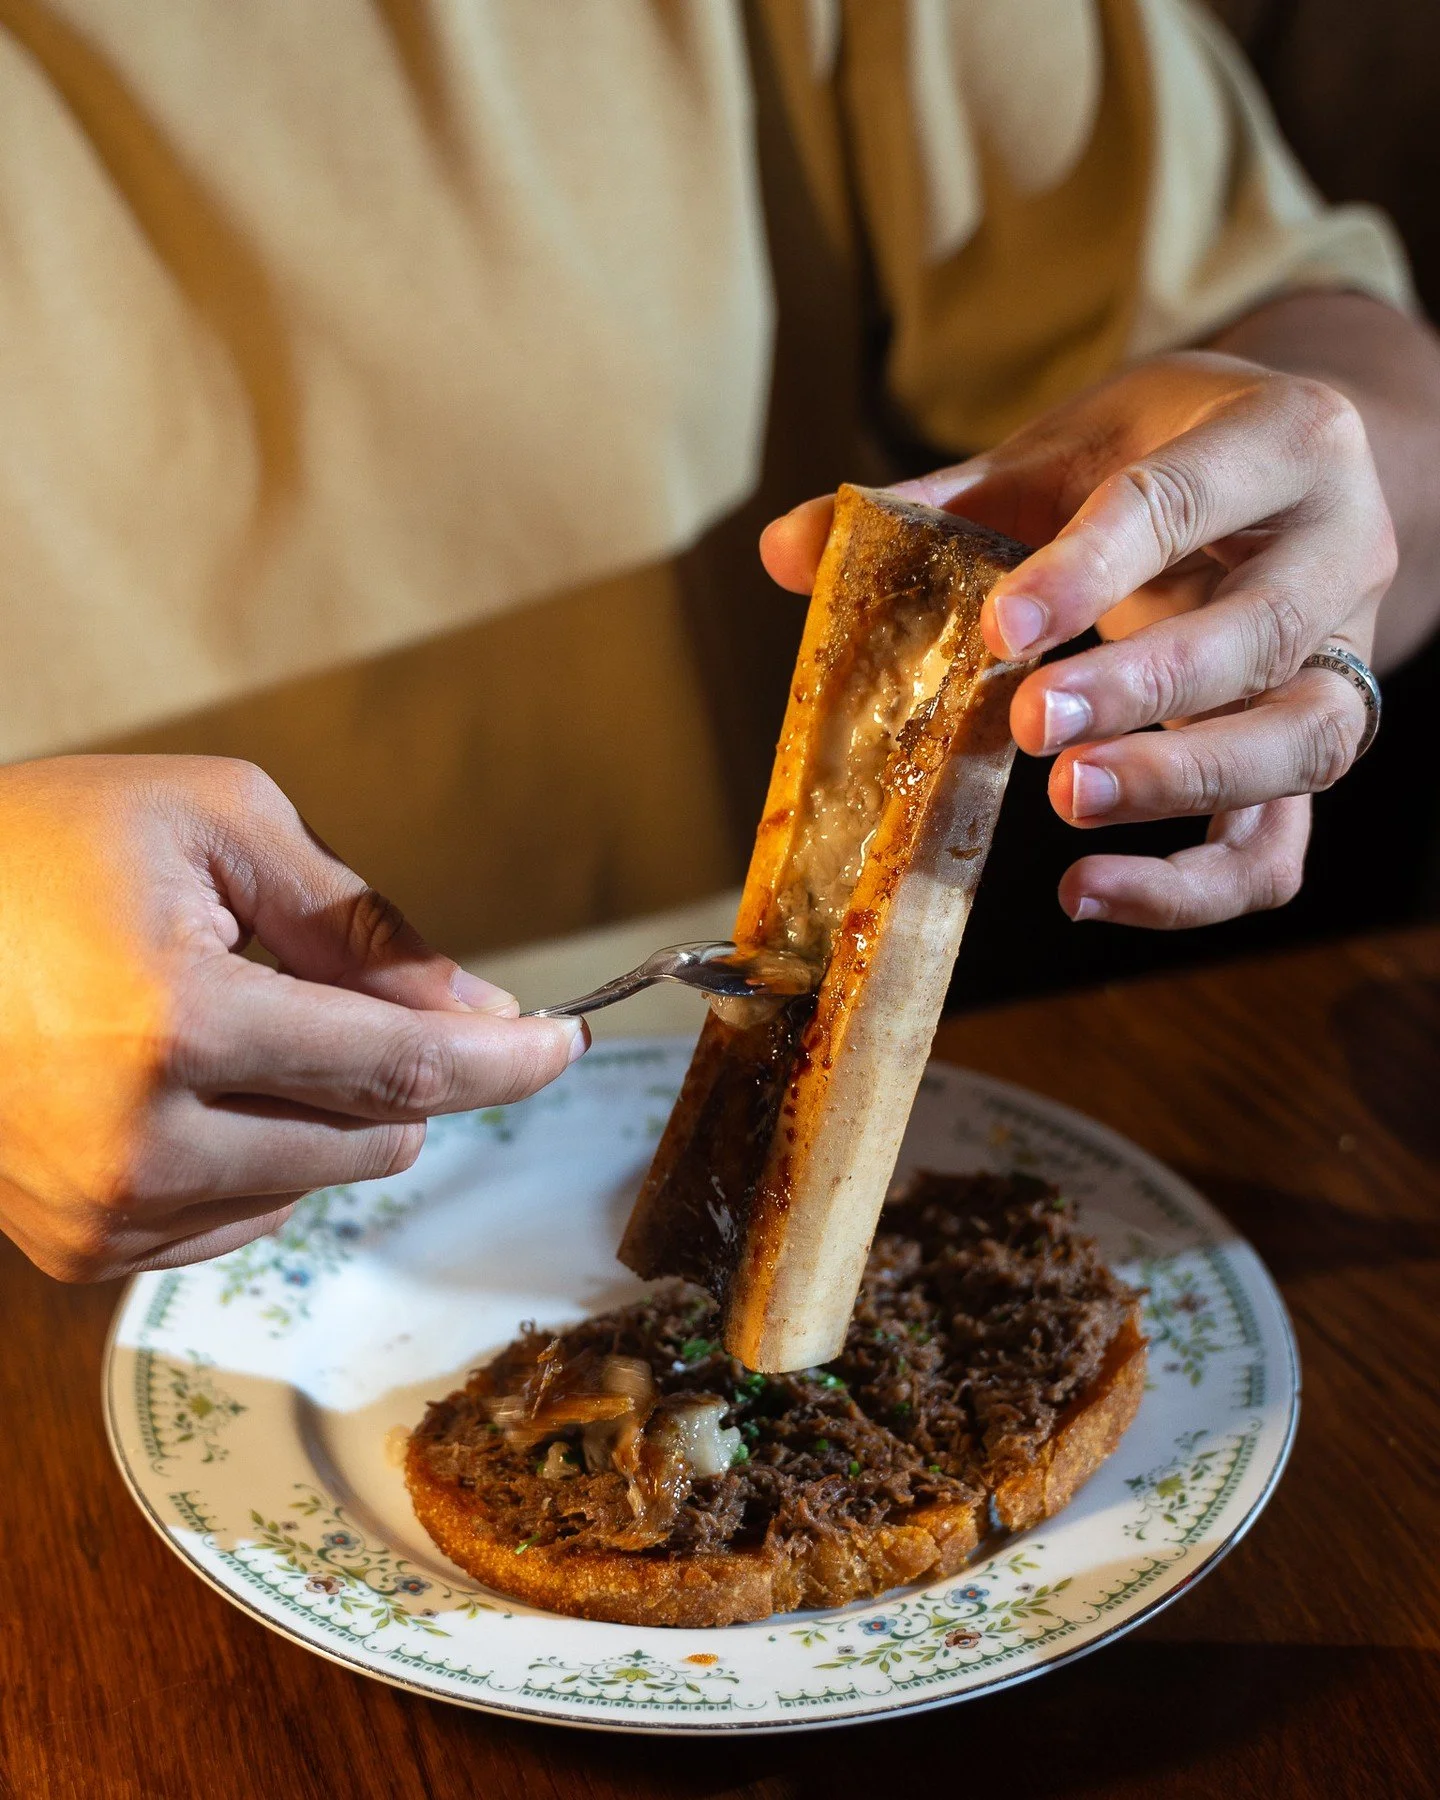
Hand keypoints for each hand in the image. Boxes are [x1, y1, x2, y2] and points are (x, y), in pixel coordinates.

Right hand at [0, 756, 585, 1280]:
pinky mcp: (77, 1246)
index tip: (564, 1046)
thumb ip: (361, 926)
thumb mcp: (217, 825)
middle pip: (375, 1136)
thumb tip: (476, 1010)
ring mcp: (102, 1212)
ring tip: (223, 1017)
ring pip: (317, 1180)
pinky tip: (191, 1080)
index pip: (398, 1067)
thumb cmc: (36, 847)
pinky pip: (244, 1215)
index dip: (503, 1060)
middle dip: (403, 1067)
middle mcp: (138, 1145)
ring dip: (323, 1107)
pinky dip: (258, 1150)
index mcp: (176, 1026)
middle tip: (344, 987)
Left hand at [761, 352, 1396, 927]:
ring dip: (1183, 783)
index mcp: (1278, 441)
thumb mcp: (1059, 455)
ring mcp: (1340, 661)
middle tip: (1031, 728)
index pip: (1183, 504)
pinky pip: (1278, 847)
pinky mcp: (1311, 751)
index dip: (1089, 571)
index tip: (1000, 627)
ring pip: (1299, 744)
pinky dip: (1193, 889)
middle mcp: (1337, 550)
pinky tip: (1086, 893)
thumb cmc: (1157, 457)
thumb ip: (935, 507)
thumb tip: (785, 551)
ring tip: (1072, 803)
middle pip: (1259, 634)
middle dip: (1142, 688)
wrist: (1279, 479)